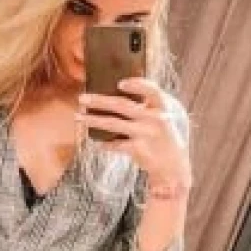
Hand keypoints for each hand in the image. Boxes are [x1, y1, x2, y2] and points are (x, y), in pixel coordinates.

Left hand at [77, 78, 191, 196]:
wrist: (172, 167)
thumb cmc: (165, 138)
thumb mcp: (165, 117)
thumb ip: (150, 105)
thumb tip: (120, 91)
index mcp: (162, 107)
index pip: (152, 90)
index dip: (136, 84)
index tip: (119, 83)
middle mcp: (155, 119)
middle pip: (122, 105)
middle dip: (99, 100)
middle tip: (82, 98)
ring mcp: (146, 134)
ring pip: (113, 123)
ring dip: (92, 120)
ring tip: (78, 117)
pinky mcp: (138, 149)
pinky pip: (115, 144)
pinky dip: (105, 144)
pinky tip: (96, 143)